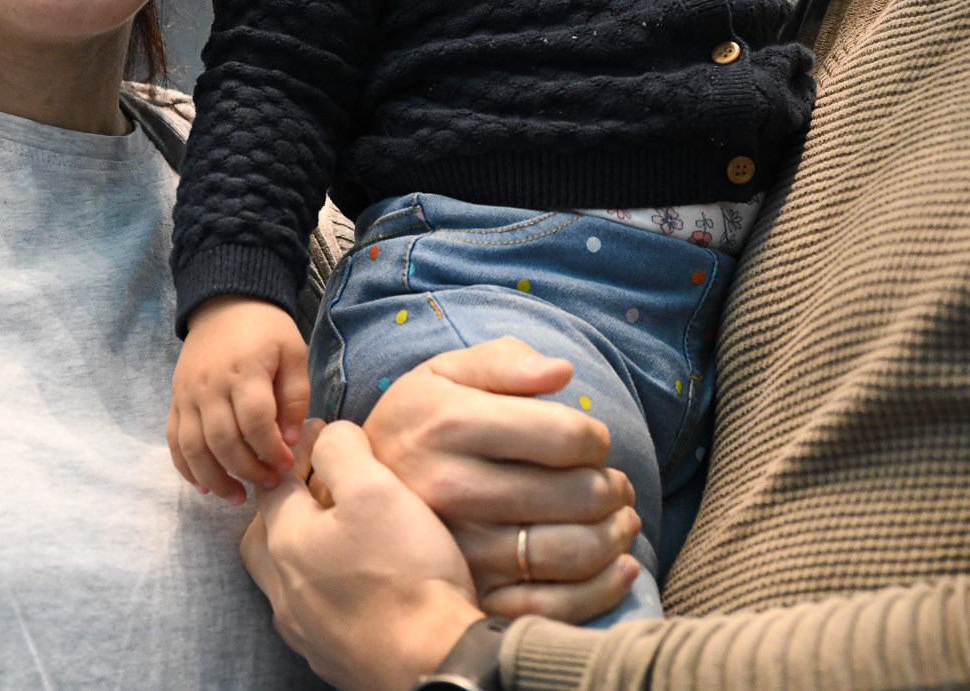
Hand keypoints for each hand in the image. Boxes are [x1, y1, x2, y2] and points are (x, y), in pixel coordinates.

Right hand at [169, 296, 310, 502]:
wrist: (225, 303)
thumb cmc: (266, 331)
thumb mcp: (293, 353)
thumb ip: (295, 396)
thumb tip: (289, 441)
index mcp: (245, 372)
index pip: (255, 422)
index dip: (271, 450)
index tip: (286, 465)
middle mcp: (211, 386)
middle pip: (224, 441)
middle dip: (248, 471)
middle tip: (269, 483)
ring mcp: (188, 395)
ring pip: (194, 448)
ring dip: (215, 479)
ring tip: (237, 497)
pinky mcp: (175, 401)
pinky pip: (174, 441)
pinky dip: (185, 468)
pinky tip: (204, 487)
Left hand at [242, 421, 485, 690]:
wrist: (433, 661)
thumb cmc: (403, 571)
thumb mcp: (375, 488)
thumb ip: (342, 451)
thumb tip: (328, 437)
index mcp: (286, 542)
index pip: (273, 484)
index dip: (296, 452)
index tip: (322, 433)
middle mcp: (283, 590)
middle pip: (265, 537)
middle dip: (284, 506)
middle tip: (316, 488)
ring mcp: (304, 630)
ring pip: (285, 579)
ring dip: (303, 551)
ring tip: (338, 537)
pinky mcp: (330, 657)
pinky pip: (312, 614)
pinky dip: (324, 590)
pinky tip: (354, 585)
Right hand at [364, 337, 641, 619]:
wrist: (350, 494)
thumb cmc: (415, 425)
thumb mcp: (441, 374)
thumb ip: (502, 362)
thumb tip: (562, 373)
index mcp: (451, 423)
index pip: (563, 435)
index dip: (595, 438)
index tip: (592, 442)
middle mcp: (452, 488)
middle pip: (574, 495)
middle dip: (612, 488)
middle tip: (615, 485)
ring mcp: (458, 548)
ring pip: (569, 553)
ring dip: (614, 536)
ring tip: (619, 520)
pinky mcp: (466, 594)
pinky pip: (549, 606)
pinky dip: (599, 590)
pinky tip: (618, 567)